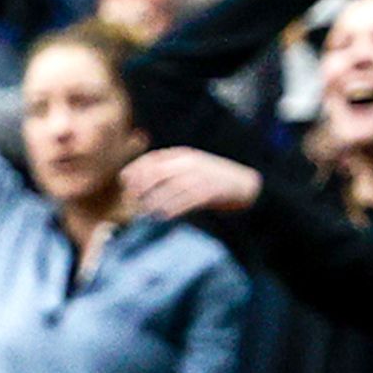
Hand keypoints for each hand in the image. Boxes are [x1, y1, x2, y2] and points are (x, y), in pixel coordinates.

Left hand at [120, 148, 261, 221]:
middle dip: (142, 184)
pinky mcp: (211, 190)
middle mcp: (190, 163)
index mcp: (184, 156)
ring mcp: (201, 176)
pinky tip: (164, 216)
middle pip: (159, 172)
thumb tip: (143, 185)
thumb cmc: (215, 182)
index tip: (124, 179)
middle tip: (130, 197)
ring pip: (172, 187)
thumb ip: (170, 174)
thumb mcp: (191, 171)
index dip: (137, 168)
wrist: (248, 186)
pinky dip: (175, 208)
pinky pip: (189, 199)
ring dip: (156, 199)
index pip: (154, 158)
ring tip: (145, 210)